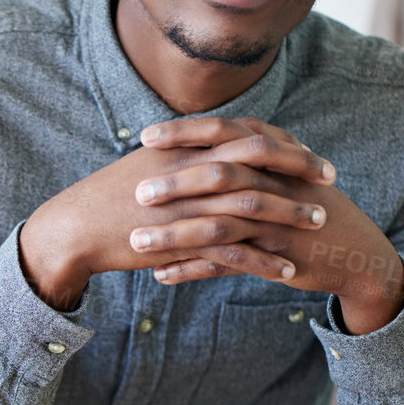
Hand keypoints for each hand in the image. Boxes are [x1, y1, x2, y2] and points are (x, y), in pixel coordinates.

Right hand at [19, 116, 335, 310]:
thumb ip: (184, 156)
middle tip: (328, 177)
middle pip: (258, 159)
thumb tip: (212, 153)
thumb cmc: (110, 197)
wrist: (75, 227)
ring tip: (319, 222)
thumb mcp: (150, 165)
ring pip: (252, 205)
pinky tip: (285, 271)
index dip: (279, 141)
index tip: (305, 150)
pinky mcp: (182, 241)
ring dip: (291, 213)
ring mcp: (187, 205)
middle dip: (298, 167)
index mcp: (185, 147)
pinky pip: (233, 251)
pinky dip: (263, 261)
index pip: (244, 134)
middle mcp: (190, 169)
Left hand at [136, 116, 403, 333]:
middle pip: (219, 176)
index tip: (144, 137)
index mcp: (272, 156)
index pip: (223, 133)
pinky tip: (161, 276)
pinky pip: (229, 264)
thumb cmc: (306, 207)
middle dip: (175, 184)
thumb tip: (196, 141)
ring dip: (175, 235)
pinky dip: (193, 270)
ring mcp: (277, 222)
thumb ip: (245, 156)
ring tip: (138, 242)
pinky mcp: (278, 257)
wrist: (353, 250)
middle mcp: (275, 184)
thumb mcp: (282, 172)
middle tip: (137, 192)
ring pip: (219, 226)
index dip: (184, 133)